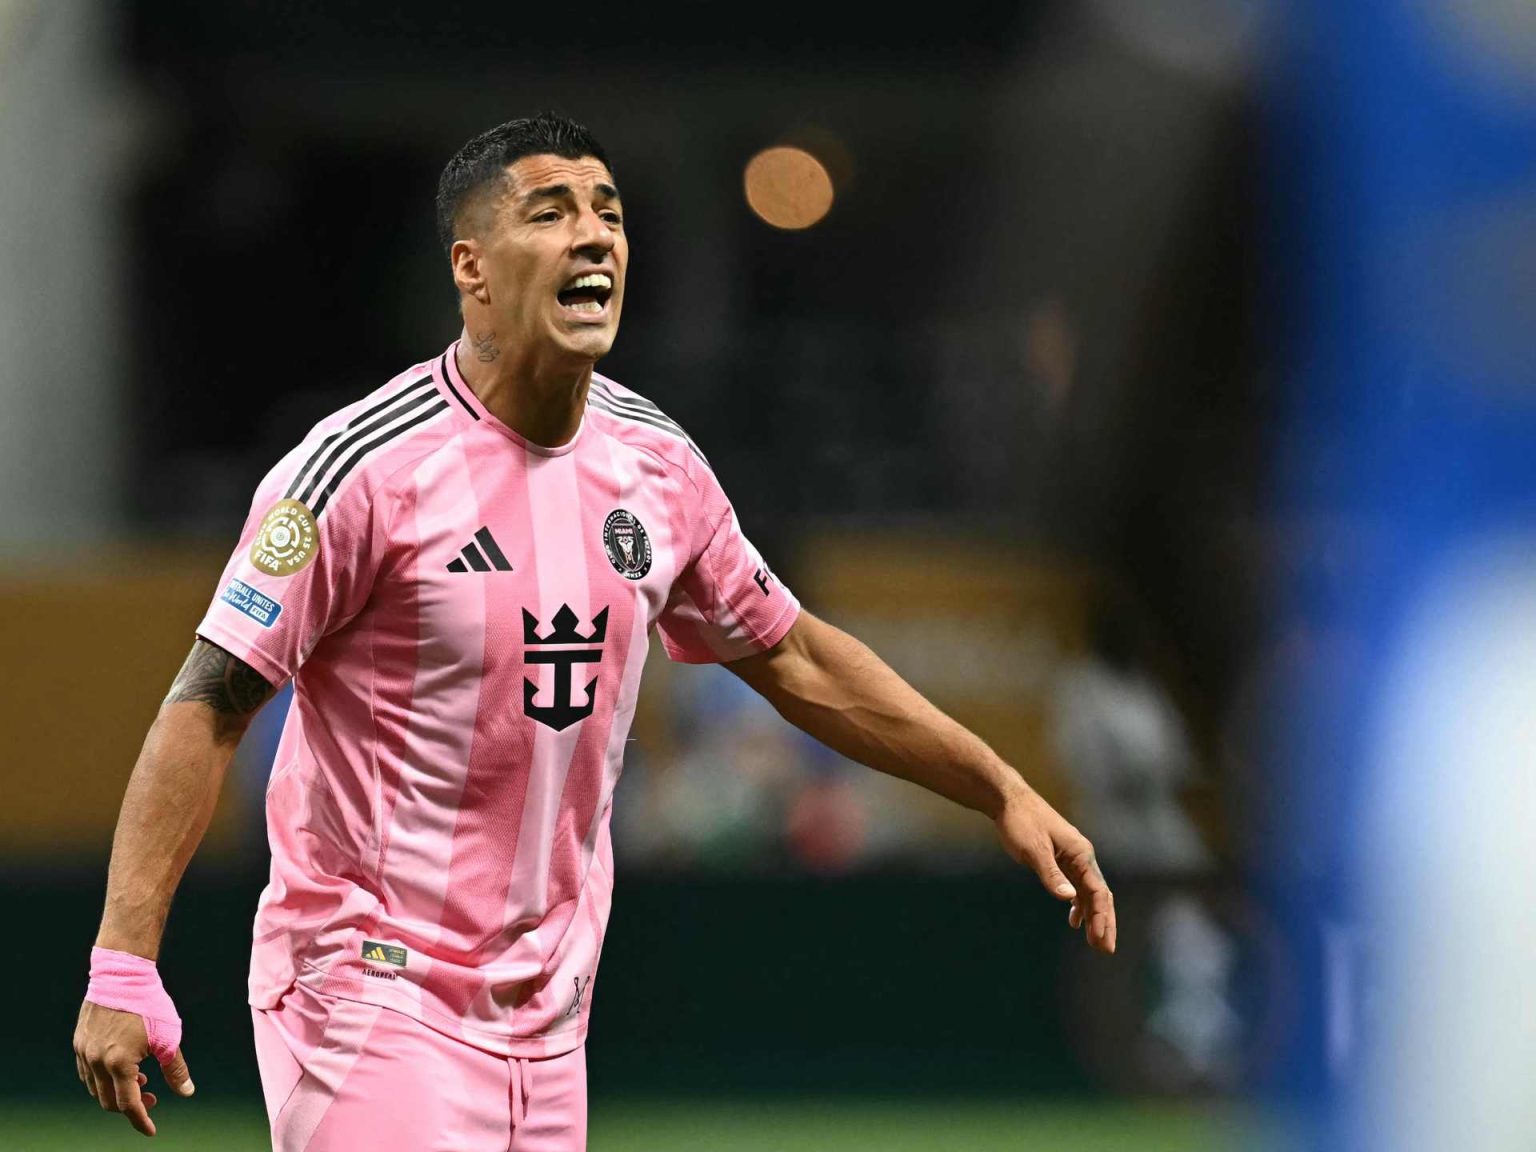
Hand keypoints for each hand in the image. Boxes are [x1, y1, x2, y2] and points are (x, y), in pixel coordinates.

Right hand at [74, 1000, 194, 1135]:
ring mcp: (83, 1052)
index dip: (141, 1120)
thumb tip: (186, 1092)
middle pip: (109, 1101)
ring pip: (95, 1088)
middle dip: (131, 1106)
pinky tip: (122, 1068)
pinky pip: (86, 1072)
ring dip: (116, 1092)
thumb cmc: (149, 1004)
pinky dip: (103, 1078)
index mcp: (118, 1063)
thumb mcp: (169, 1038)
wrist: (122, 974)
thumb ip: (176, 1069)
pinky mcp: (79, 1042)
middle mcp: (95, 1061)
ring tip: (140, 1078)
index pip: (128, 1105)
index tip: (151, 1130)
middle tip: (152, 1097)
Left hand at [995, 786, 1115, 953]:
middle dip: (1104, 922)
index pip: (1098, 891)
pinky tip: (1074, 922)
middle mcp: (1082, 856)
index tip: (1099, 940)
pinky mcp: (1061, 859)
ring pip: (1089, 893)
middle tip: (1106, 950)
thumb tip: (1069, 899)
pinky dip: (1078, 905)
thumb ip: (1051, 874)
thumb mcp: (1034, 850)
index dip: (1100, 917)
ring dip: (1093, 917)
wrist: (1009, 800)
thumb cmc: (1021, 822)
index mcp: (1081, 853)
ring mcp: (1073, 858)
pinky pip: (1077, 886)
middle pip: (1100, 895)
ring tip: (1095, 943)